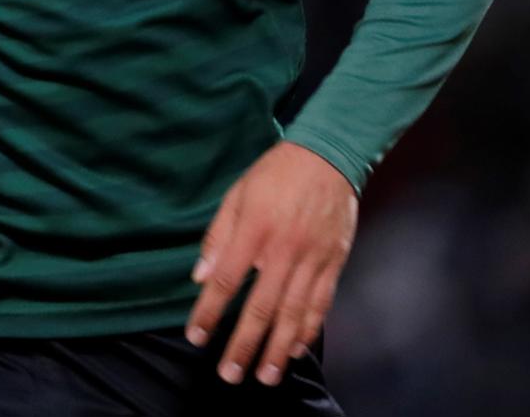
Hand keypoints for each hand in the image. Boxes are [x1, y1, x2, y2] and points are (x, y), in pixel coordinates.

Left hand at [185, 141, 358, 386]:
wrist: (329, 155)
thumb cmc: (275, 174)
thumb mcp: (237, 194)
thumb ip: (218, 236)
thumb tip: (200, 277)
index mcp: (254, 230)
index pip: (226, 280)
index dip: (209, 311)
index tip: (196, 336)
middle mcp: (283, 249)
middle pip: (260, 307)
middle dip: (242, 345)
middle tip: (229, 374)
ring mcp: (311, 258)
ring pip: (292, 314)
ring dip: (276, 349)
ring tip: (264, 375)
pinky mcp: (333, 262)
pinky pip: (320, 304)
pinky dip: (307, 330)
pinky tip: (294, 349)